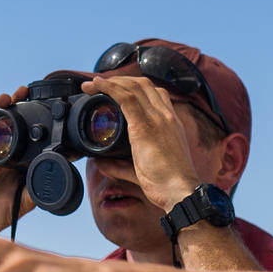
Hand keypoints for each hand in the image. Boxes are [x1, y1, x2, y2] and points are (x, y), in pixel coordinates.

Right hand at [0, 90, 34, 233]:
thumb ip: (37, 188)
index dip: (30, 119)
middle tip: (22, 92)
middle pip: (3, 124)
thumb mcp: (24, 201)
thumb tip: (61, 176)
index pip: (22, 134)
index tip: (46, 106)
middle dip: (11, 105)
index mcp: (13, 160)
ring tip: (3, 104)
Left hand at [83, 75, 200, 210]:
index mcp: (170, 123)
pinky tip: (95, 85)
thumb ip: (119, 165)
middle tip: (101, 86)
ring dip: (111, 82)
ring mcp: (157, 118)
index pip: (155, 93)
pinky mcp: (144, 126)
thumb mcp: (140, 170)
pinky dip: (108, 87)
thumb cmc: (167, 183)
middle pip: (143, 84)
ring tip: (93, 84)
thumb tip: (100, 164)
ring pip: (133, 87)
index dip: (135, 87)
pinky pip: (125, 97)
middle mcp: (166, 116)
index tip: (118, 90)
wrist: (179, 191)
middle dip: (120, 80)